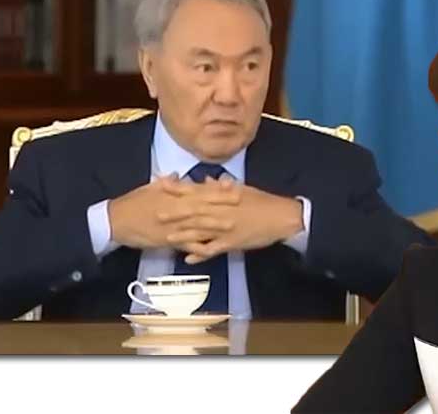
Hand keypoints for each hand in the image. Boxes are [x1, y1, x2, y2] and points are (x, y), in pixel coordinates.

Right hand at [107, 174, 233, 249]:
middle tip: (242, 202)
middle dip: (223, 204)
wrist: (115, 220)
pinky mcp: (167, 240)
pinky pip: (185, 244)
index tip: (233, 186)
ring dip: (215, 224)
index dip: (217, 189)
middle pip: (203, 205)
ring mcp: (172, 225)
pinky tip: (211, 249)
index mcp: (173, 195)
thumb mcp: (149, 188)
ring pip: (197, 224)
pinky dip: (197, 247)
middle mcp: (175, 208)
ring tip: (232, 225)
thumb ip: (166, 183)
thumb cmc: (132, 203)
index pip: (199, 190)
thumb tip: (176, 175)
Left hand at [156, 177, 304, 263]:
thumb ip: (222, 186)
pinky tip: (188, 258)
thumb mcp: (242, 189)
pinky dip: (201, 254)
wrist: (281, 216)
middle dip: (174, 213)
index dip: (178, 189)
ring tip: (167, 238)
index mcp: (223, 196)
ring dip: (183, 235)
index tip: (161, 186)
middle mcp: (221, 210)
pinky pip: (214, 249)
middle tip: (156, 214)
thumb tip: (208, 180)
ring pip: (201, 231)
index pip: (196, 190)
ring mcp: (226, 227)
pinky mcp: (232, 242)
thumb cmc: (262, 201)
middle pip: (194, 211)